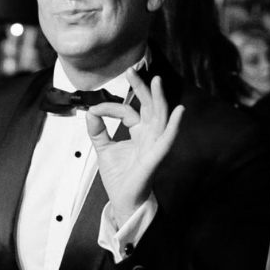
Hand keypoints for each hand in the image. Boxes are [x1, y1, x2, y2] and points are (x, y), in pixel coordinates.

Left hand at [86, 67, 183, 227]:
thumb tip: (90, 112)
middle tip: (133, 69)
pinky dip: (174, 125)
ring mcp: (155, 145)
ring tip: (157, 81)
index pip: (128, 111)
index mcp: (139, 133)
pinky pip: (167, 140)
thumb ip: (98, 130)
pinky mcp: (156, 158)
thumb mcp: (103, 149)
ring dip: (160, 99)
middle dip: (142, 88)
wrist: (123, 200)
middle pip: (149, 106)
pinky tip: (180, 110)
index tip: (94, 109)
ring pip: (160, 118)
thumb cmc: (119, 177)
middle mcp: (150, 136)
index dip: (111, 107)